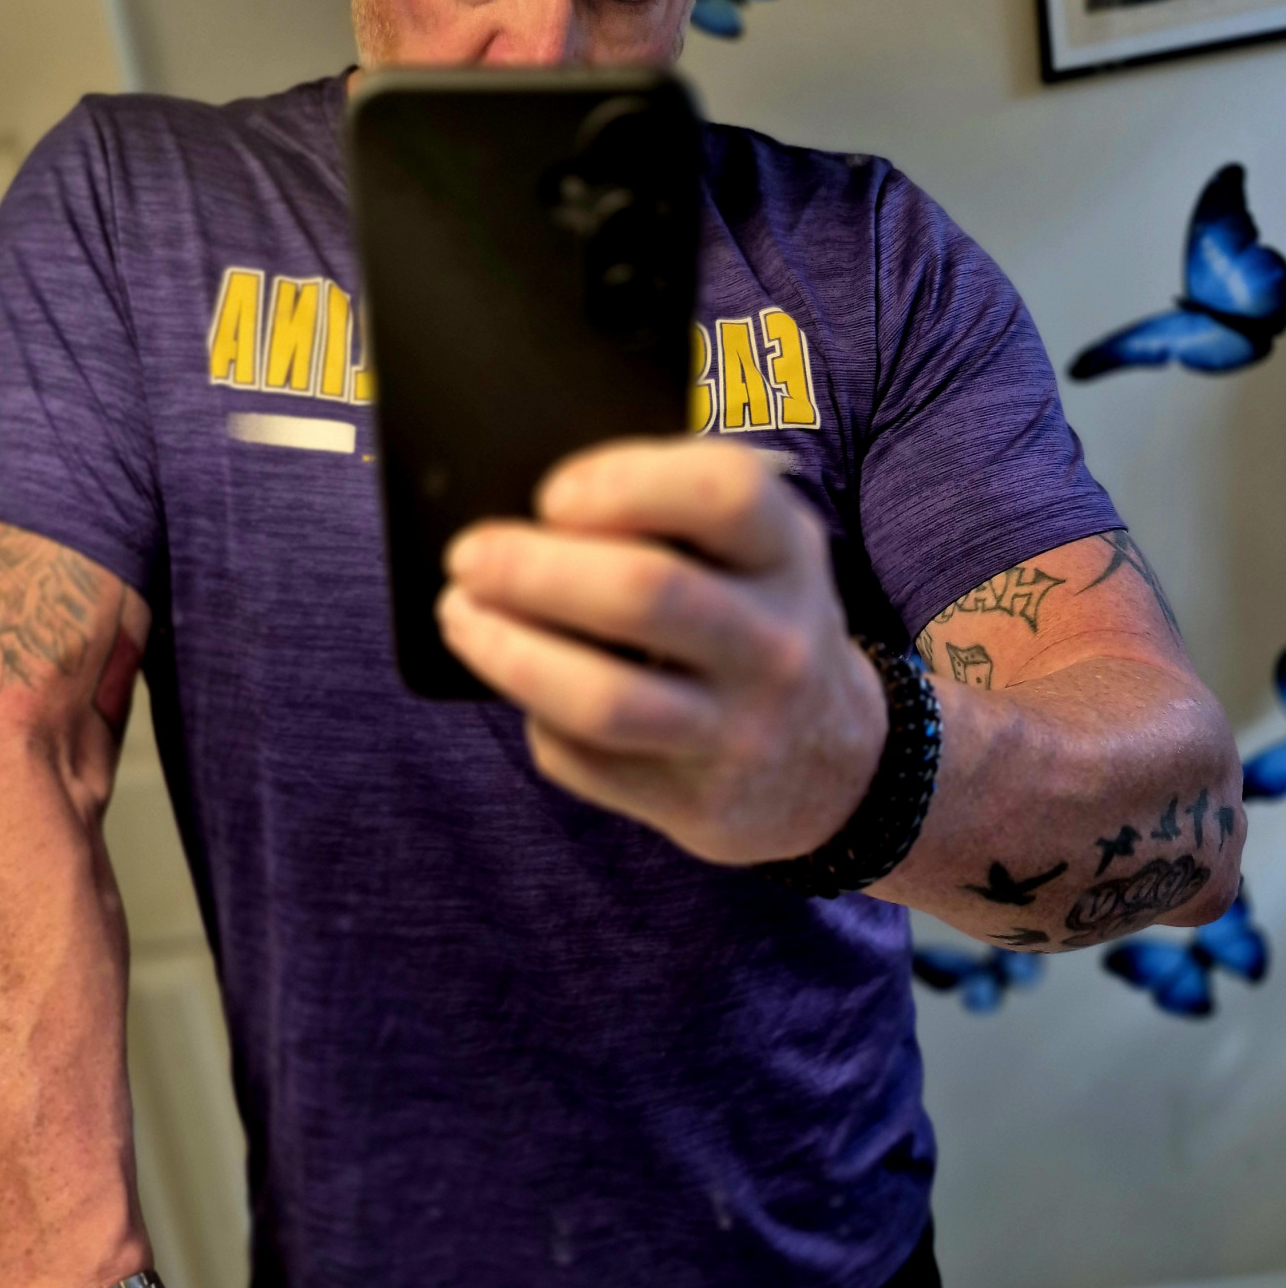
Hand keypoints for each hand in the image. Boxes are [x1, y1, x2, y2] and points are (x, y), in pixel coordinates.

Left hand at [437, 437, 886, 864]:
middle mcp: (776, 642)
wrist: (828, 762)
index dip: (623, 483)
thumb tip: (522, 517)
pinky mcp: (696, 804)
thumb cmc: (747, 620)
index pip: (722, 494)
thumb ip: (664, 518)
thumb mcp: (749, 553)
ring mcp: (739, 731)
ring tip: (459, 615)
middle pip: (645, 592)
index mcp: (787, 552)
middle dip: (533, 568)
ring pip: (604, 698)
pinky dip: (535, 715)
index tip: (552, 494)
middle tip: (467, 556)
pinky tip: (517, 681)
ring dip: (509, 651)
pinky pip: (584, 759)